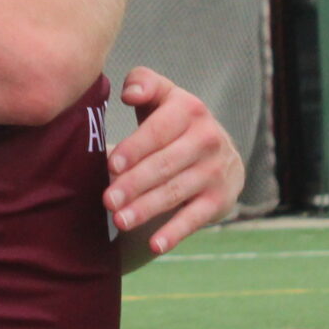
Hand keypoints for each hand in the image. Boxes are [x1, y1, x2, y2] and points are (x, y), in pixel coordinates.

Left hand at [106, 68, 245, 253]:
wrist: (219, 152)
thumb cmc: (172, 121)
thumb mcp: (162, 96)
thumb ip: (143, 83)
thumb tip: (129, 94)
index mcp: (189, 109)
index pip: (159, 130)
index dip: (136, 148)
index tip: (112, 164)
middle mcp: (207, 138)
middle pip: (165, 165)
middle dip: (134, 184)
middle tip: (107, 200)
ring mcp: (216, 171)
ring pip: (176, 192)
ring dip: (147, 209)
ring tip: (119, 221)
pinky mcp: (220, 200)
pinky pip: (195, 218)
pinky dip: (175, 233)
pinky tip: (155, 245)